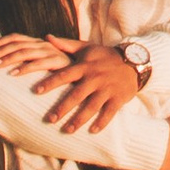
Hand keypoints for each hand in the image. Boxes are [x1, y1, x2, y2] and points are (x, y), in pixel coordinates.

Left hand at [0, 33, 141, 133]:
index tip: (36, 90)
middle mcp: (95, 77)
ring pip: (91, 106)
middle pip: (76, 95)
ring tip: (66, 131)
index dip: (50, 82)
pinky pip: (109, 112)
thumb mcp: (87, 48)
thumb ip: (66, 45)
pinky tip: (92, 131)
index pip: (64, 74)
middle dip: (62, 108)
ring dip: (79, 120)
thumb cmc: (105, 56)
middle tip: (49, 119)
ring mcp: (107, 88)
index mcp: (85, 66)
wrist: (134, 61)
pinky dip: (102, 122)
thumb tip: (46, 38)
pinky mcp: (118, 98)